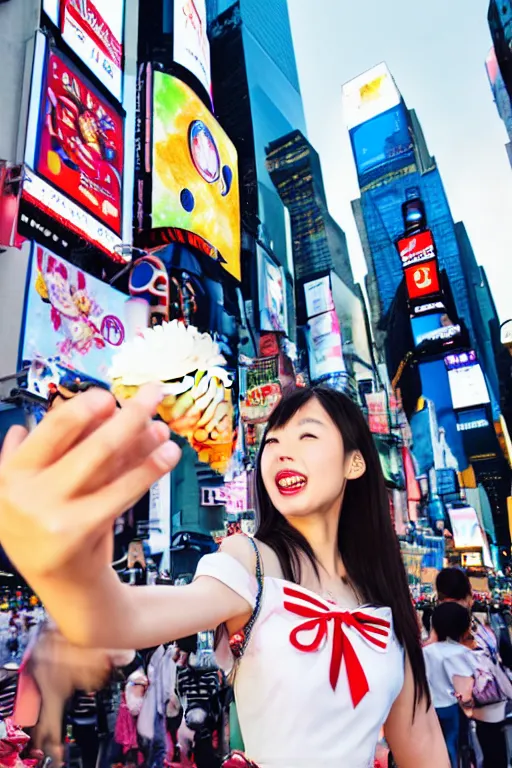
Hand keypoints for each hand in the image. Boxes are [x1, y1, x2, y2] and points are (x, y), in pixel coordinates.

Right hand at [0, 384, 180, 587]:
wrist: (61, 584)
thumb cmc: (51, 525)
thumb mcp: (39, 486)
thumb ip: (60, 449)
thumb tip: (98, 410)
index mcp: (11, 473)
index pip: (52, 429)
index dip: (84, 408)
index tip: (109, 397)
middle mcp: (26, 493)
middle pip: (89, 443)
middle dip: (128, 414)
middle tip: (153, 395)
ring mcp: (53, 515)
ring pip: (109, 464)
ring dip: (143, 440)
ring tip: (164, 428)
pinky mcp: (81, 532)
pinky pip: (122, 492)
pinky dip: (148, 469)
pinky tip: (167, 455)